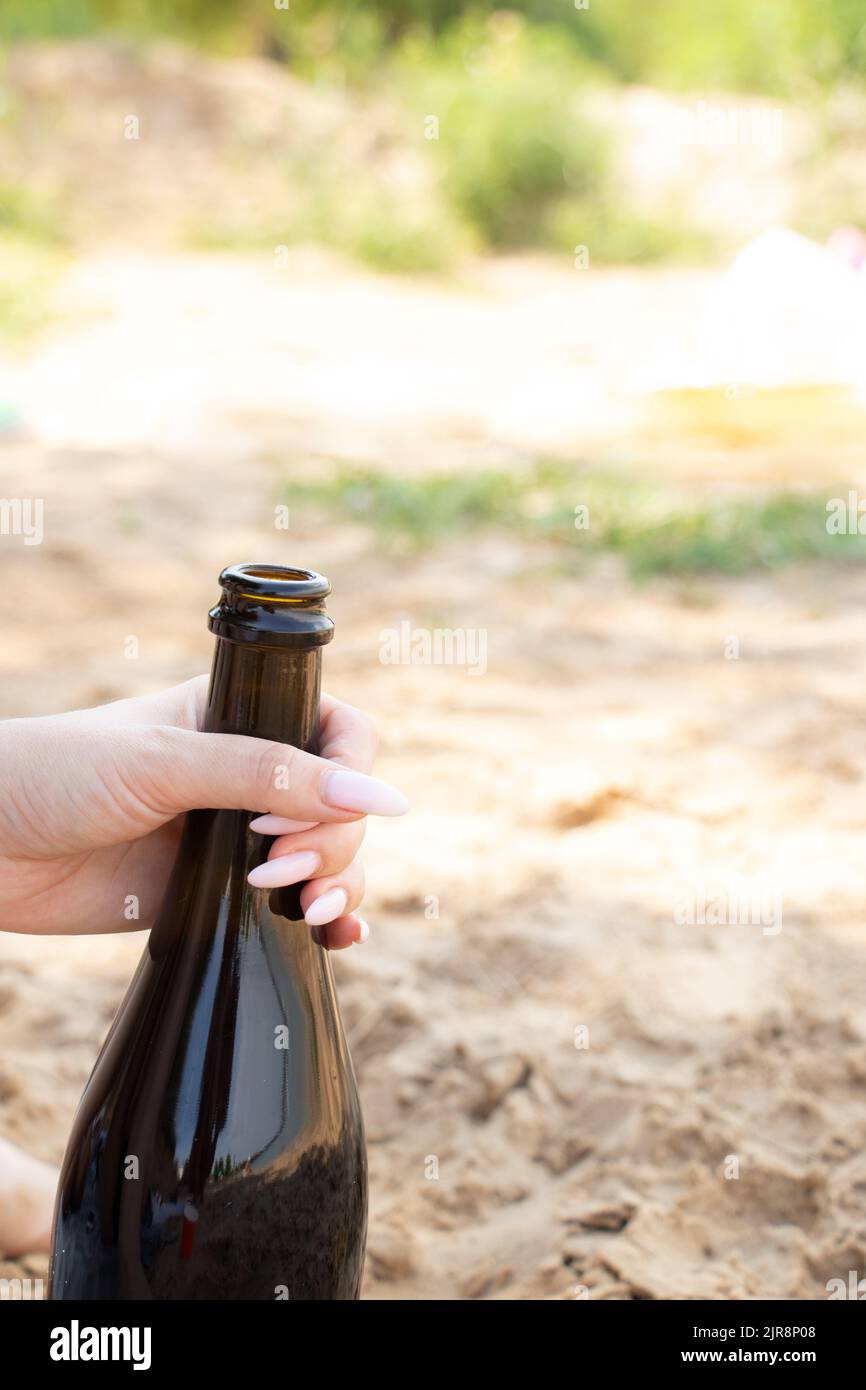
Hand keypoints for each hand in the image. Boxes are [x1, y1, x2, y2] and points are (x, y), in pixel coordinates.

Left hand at [0, 677, 406, 948]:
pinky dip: (331, 923)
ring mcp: (236, 837)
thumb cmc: (58, 776)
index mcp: (240, 716)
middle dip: (333, 842)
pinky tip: (340, 938)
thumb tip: (380, 797)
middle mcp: (247, 774)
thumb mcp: (167, 764)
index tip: (317, 812)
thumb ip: (270, 776)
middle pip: (343, 805)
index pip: (340, 732)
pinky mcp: (217, 893)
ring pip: (330, 858)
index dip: (350, 773)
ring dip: (340, 884)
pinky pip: (295, 905)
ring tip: (309, 910)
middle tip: (276, 868)